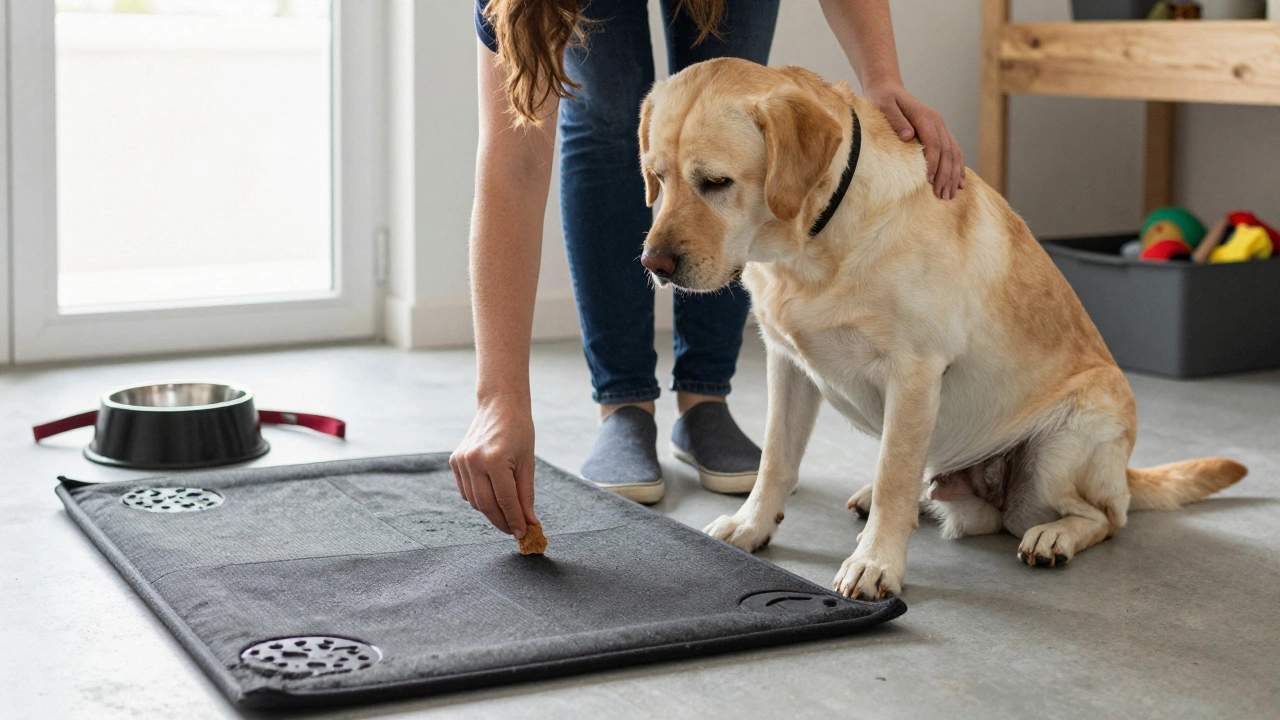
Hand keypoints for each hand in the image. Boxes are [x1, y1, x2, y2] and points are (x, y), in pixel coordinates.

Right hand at [449, 398, 537, 537]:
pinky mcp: (454, 461)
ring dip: (490, 512)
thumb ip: (526, 494)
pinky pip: (466, 491)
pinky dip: (479, 500)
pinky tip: (492, 498)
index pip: (506, 501)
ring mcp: (461, 461)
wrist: (499, 405)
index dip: (515, 521)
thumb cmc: (519, 431)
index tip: (523, 534)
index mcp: (495, 460)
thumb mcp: (528, 462)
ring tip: (507, 515)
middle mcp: (474, 461)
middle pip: (487, 505)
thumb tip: (529, 521)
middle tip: (515, 531)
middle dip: (502, 522)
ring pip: (475, 501)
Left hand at [863, 82, 964, 199]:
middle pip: (947, 152)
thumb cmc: (883, 98)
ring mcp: (940, 127)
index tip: (928, 181)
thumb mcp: (884, 105)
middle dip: (945, 175)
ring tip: (950, 195)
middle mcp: (937, 122)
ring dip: (953, 175)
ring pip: (953, 153)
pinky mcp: (939, 132)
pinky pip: (953, 151)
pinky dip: (957, 167)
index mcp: (925, 117)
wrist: (888, 88)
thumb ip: (896, 119)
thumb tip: (908, 135)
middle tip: (942, 196)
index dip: (933, 163)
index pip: (934, 144)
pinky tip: (959, 183)